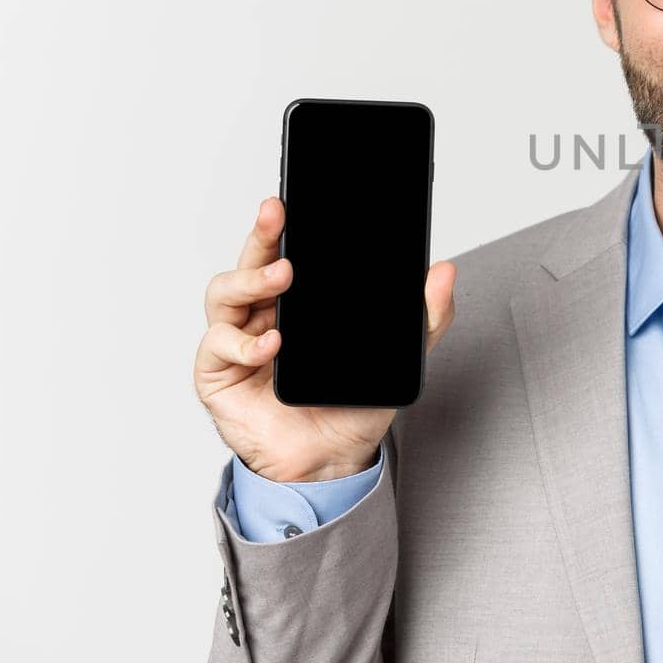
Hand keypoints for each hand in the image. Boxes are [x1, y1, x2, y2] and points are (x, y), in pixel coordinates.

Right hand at [195, 196, 455, 481]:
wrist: (331, 462)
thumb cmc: (353, 407)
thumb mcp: (401, 358)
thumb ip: (426, 316)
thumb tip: (444, 271)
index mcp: (300, 303)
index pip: (288, 251)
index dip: (285, 225)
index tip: (294, 200)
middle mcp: (263, 314)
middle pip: (252, 260)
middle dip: (263, 233)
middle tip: (278, 215)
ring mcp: (238, 341)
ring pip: (224, 293)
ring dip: (251, 279)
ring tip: (282, 277)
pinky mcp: (218, 374)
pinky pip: (218, 346)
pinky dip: (244, 341)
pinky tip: (272, 343)